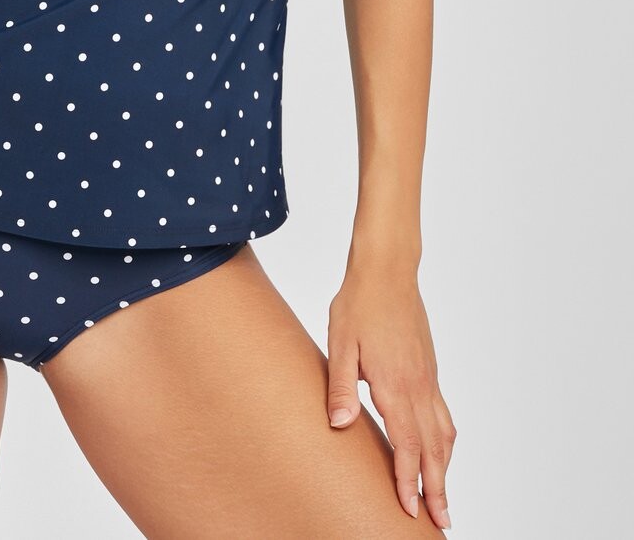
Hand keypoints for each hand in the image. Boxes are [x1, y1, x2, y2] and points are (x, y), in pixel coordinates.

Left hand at [326, 264, 455, 529]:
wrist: (388, 270)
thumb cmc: (359, 303)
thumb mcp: (340, 342)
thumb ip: (340, 386)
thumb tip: (338, 425)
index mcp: (395, 383)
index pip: (406, 444)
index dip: (409, 479)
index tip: (410, 508)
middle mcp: (418, 386)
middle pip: (433, 448)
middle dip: (436, 487)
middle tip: (442, 521)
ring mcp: (428, 378)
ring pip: (444, 434)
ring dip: (445, 468)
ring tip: (444, 497)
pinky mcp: (429, 369)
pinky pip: (444, 415)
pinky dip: (446, 442)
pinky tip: (442, 450)